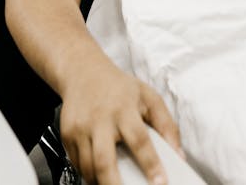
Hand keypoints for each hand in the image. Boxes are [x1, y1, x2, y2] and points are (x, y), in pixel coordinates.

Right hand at [60, 51, 182, 184]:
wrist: (84, 71)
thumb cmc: (119, 87)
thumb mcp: (149, 97)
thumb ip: (166, 125)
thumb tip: (179, 155)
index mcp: (124, 108)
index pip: (139, 140)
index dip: (151, 164)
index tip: (160, 183)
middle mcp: (100, 119)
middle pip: (104, 160)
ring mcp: (80, 128)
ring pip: (88, 167)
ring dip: (101, 182)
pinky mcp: (67, 135)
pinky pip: (77, 163)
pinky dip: (88, 173)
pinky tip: (99, 174)